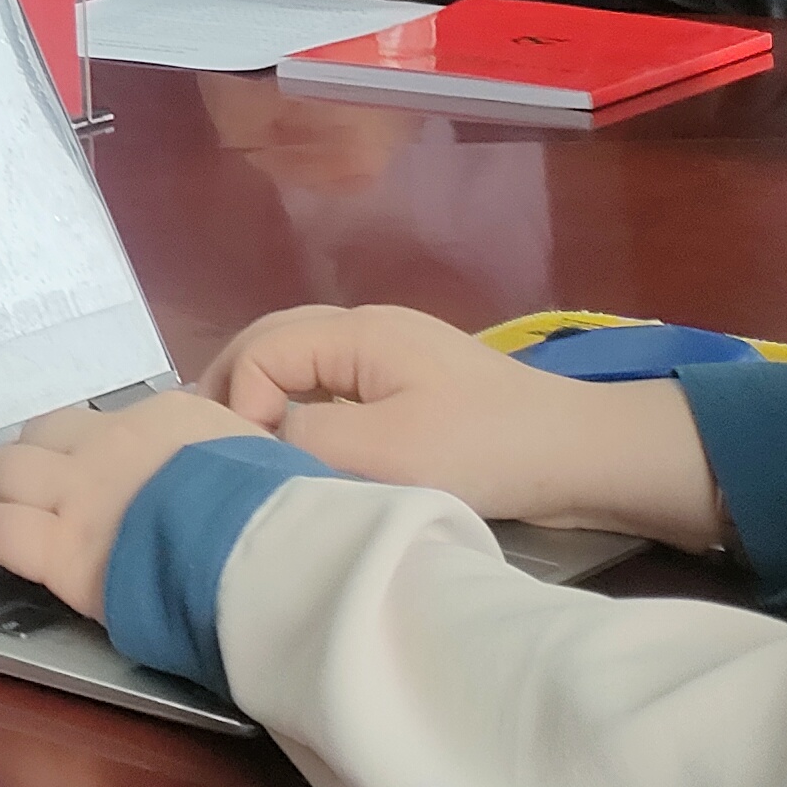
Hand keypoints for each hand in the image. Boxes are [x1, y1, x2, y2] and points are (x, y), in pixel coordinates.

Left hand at [0, 391, 260, 619]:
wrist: (268, 552)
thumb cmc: (286, 517)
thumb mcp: (268, 461)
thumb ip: (235, 462)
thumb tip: (241, 474)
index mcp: (169, 419)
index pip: (107, 424)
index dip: (90, 450)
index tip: (94, 474)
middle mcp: (113, 443)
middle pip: (44, 436)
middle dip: (30, 462)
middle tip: (31, 492)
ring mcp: (81, 491)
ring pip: (7, 471)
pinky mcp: (62, 546)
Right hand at [204, 306, 726, 550]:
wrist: (582, 455)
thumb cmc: (485, 449)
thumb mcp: (387, 451)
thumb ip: (308, 435)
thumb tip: (262, 434)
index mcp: (356, 331)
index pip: (260, 352)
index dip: (236, 402)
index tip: (241, 460)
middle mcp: (363, 326)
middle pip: (269, 341)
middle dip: (229, 387)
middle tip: (204, 444)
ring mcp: (387, 351)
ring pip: (296, 359)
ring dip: (260, 395)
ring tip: (237, 446)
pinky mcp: (405, 382)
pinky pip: (327, 380)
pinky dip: (295, 404)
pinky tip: (293, 444)